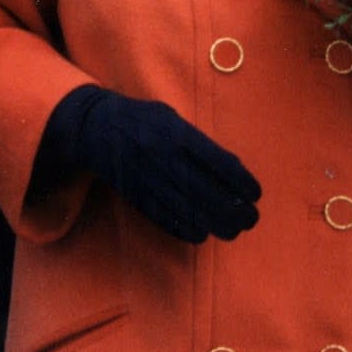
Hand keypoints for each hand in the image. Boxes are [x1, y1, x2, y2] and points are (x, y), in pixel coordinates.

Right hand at [37, 86, 260, 243]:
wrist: (95, 126)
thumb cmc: (143, 119)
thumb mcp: (171, 117)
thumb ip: (198, 141)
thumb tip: (231, 168)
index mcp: (177, 132)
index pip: (219, 162)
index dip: (241, 182)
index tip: (256, 194)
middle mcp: (163, 156)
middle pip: (207, 191)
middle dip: (233, 210)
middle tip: (251, 220)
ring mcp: (147, 177)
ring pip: (187, 208)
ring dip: (214, 224)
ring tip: (233, 230)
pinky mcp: (134, 194)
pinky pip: (163, 217)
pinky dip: (184, 229)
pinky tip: (201, 234)